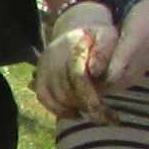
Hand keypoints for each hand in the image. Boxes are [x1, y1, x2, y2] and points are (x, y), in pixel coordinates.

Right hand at [31, 0, 116, 123]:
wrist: (80, 30)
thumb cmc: (99, 37)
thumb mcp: (109, 38)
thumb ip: (106, 54)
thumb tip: (96, 72)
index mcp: (74, 45)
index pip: (78, 76)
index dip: (90, 97)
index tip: (104, 113)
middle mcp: (54, 54)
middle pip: (67, 90)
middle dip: (87, 107)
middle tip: (106, 118)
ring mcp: (44, 64)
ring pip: (56, 97)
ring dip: (75, 108)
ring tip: (94, 113)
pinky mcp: (39, 73)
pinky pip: (43, 97)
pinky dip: (58, 109)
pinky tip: (76, 114)